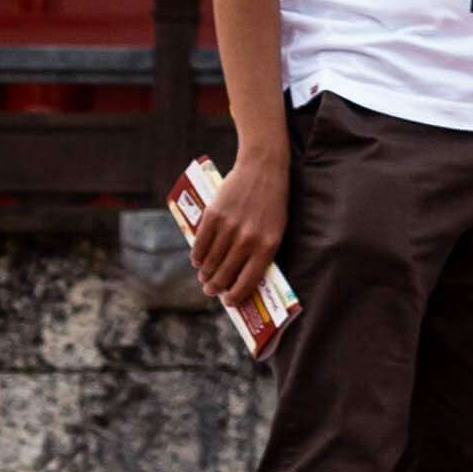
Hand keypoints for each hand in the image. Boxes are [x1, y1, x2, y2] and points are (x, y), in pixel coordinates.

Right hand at [189, 145, 290, 307]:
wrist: (262, 169)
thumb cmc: (272, 204)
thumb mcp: (276, 229)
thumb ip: (260, 253)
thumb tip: (241, 279)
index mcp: (268, 245)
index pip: (247, 281)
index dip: (235, 296)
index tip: (228, 302)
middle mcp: (248, 239)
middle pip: (225, 274)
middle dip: (216, 287)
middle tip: (211, 291)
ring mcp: (229, 228)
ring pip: (210, 262)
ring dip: (205, 273)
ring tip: (205, 278)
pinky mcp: (212, 216)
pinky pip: (200, 245)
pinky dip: (197, 256)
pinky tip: (198, 261)